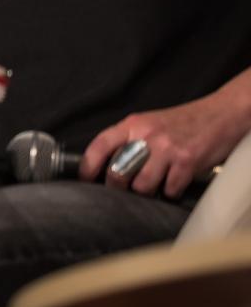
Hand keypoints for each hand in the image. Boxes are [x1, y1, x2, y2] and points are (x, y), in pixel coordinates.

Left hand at [80, 91, 248, 197]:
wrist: (220, 114)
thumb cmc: (183, 122)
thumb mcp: (149, 123)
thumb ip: (129, 139)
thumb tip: (106, 164)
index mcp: (133, 124)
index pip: (100, 145)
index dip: (88, 166)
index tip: (86, 179)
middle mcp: (147, 135)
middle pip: (118, 172)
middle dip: (118, 187)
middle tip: (124, 189)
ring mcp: (167, 148)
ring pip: (142, 186)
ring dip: (147, 192)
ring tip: (154, 185)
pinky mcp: (186, 161)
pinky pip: (169, 190)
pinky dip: (170, 192)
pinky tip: (174, 182)